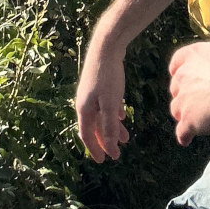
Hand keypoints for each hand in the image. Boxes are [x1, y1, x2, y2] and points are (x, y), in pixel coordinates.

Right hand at [75, 25, 129, 163]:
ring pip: (101, 116)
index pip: (87, 135)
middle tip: (115, 153)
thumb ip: (109, 127)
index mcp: (84, 109)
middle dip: (105, 141)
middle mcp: (85, 102)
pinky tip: (121, 117)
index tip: (103, 161)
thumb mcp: (110, 104)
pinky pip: (105, 105)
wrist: (106, 47)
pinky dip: (112, 114)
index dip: (95, 149)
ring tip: (125, 138)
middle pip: (94, 127)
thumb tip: (110, 149)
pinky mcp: (99, 84)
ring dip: (112, 128)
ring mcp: (91, 93)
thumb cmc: (107, 77)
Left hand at [168, 2, 209, 146]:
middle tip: (206, 100)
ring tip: (204, 117)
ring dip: (186, 115)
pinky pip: (181, 132)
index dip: (184, 73)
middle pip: (176, 89)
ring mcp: (183, 101)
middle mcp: (181, 78)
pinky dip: (185, 135)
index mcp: (189, 56)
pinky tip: (191, 137)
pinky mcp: (188, 122)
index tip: (195, 80)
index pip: (176, 65)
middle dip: (187, 95)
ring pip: (177, 110)